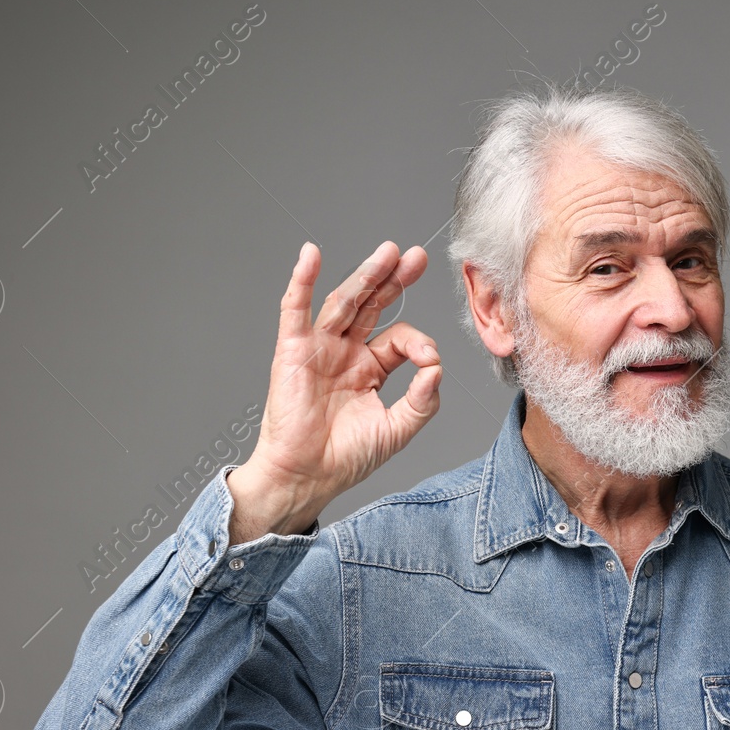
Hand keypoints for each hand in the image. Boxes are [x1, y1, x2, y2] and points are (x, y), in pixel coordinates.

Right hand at [227, 240, 439, 542]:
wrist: (307, 477)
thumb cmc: (345, 458)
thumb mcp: (396, 430)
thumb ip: (422, 401)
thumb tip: (437, 369)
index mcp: (370, 368)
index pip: (399, 339)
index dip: (418, 343)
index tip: (429, 361)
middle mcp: (345, 353)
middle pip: (373, 305)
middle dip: (394, 279)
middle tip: (414, 256)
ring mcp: (319, 349)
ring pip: (344, 302)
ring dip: (365, 275)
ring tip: (388, 252)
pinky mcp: (292, 351)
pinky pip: (295, 309)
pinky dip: (301, 281)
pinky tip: (310, 255)